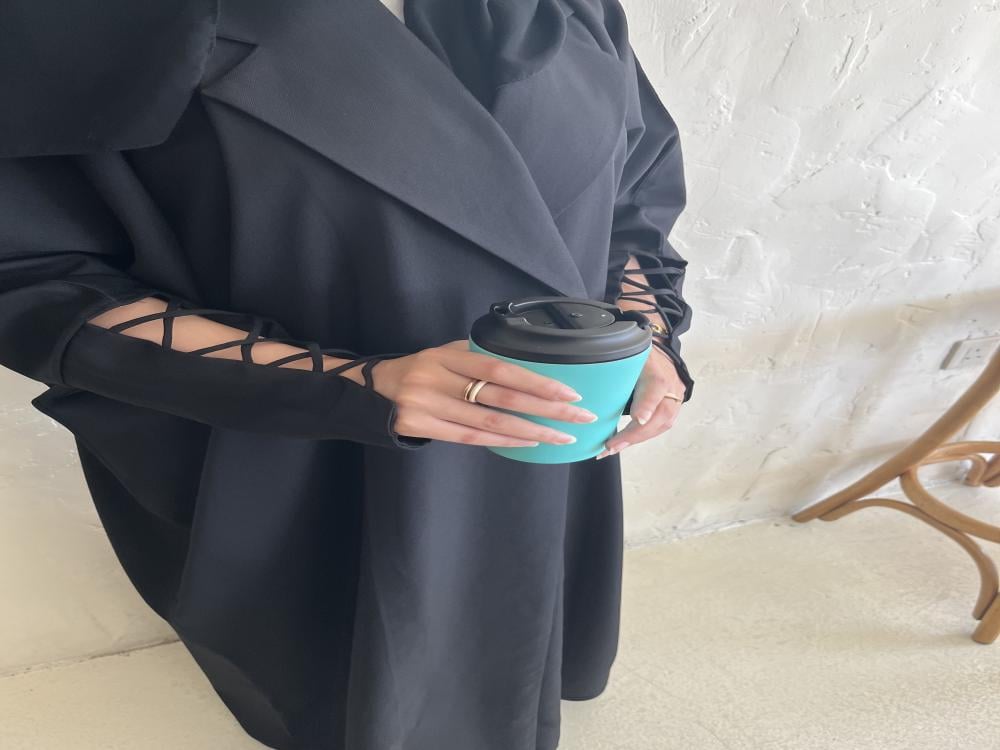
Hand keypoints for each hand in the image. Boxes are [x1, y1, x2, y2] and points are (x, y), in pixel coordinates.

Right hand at [369, 340, 599, 446]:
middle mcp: (436, 378)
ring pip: (488, 423)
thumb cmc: (418, 371)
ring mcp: (426, 404)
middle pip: (501, 397)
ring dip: (530, 431)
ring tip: (560, 437)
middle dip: (545, 409)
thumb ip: (476, 356)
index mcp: (446, 355)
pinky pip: (469, 438)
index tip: (568, 392)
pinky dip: (502, 441)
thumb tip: (522, 362)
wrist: (370, 392)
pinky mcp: (419, 427)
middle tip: (578, 417)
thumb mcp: (442, 353)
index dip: (535, 382)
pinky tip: (527, 442)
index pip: (499, 369)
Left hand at [595, 346, 683, 459]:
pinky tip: (626, 442)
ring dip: (637, 439)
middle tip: (611, 446)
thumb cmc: (639, 358)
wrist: (660, 356)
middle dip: (634, 435)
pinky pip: (661, 426)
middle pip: (659, 415)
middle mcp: (671, 388)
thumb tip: (599, 389)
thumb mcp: (627, 360)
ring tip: (614, 448)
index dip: (647, 405)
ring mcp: (676, 399)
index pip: (655, 389)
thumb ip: (619, 373)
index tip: (637, 419)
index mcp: (657, 372)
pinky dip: (642, 436)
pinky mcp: (675, 408)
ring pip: (662, 425)